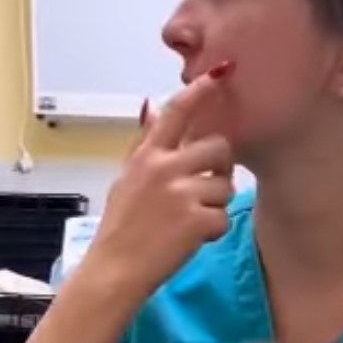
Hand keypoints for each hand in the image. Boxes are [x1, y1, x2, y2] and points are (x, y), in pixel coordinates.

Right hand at [83, 67, 235, 305]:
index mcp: (147, 155)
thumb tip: (150, 106)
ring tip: (192, 219)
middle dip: (221, 167)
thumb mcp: (126, 178)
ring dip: (216, 204)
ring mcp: (181, 193)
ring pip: (226, 185)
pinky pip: (224, 217)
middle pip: (219, 148)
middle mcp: (164, 167)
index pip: (177, 111)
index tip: (222, 73)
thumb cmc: (121, 227)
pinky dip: (214, 231)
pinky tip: (193, 239)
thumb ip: (144, 144)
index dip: (202, 90)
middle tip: (206, 188)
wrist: (116, 269)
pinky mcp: (197, 220)